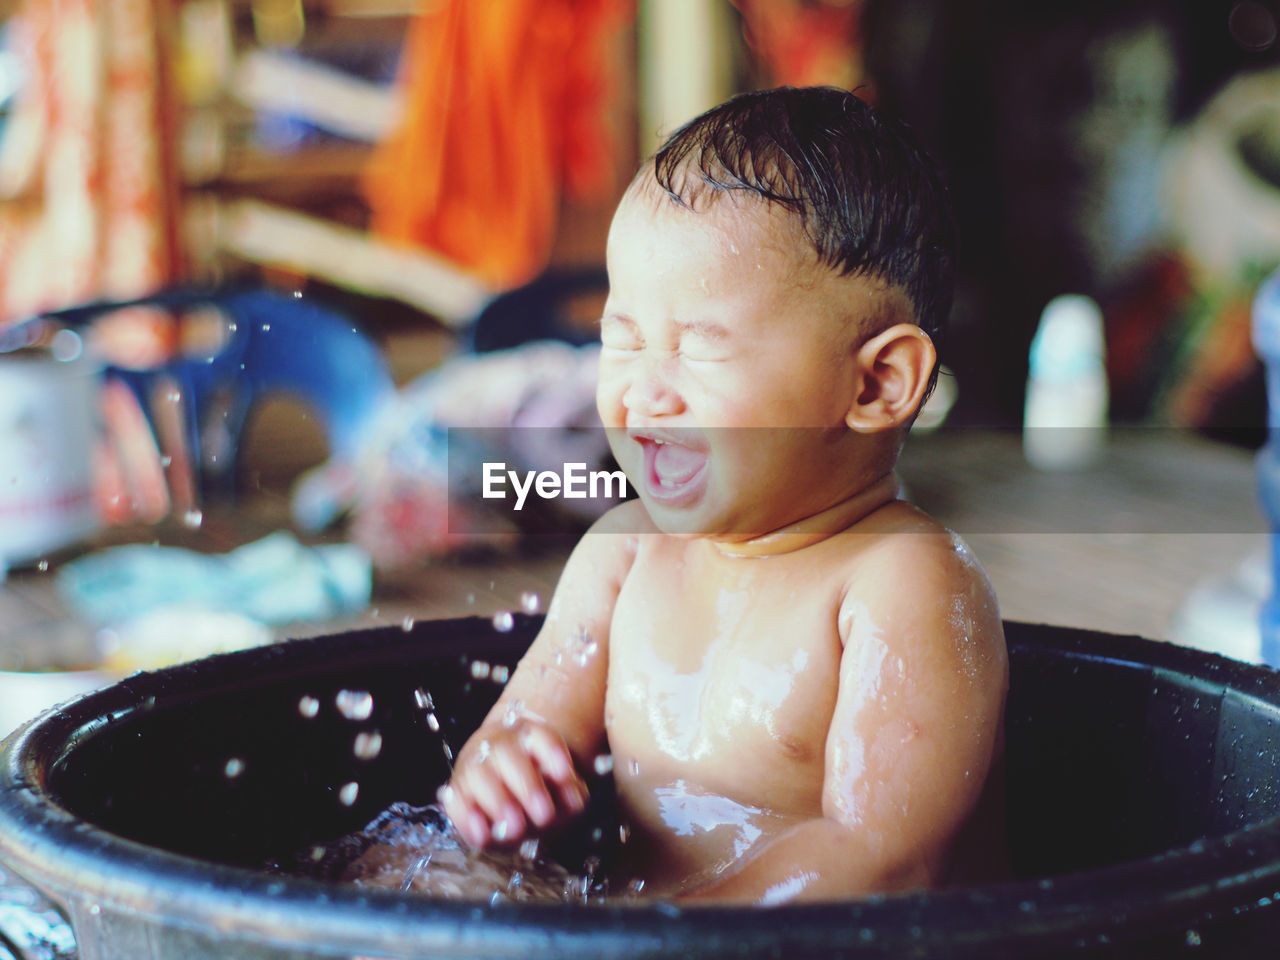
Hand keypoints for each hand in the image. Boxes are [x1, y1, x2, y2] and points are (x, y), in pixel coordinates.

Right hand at [439, 718, 589, 848]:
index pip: (542, 736)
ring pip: (478, 774)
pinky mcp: (455, 792)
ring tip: (516, 829)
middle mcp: (499, 744)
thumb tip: (573, 802)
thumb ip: (571, 794)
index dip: (553, 753)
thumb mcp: (562, 786)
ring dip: (498, 802)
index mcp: (530, 735)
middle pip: (507, 754)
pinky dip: (466, 820)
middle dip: (527, 786)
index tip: (565, 773)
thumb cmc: (540, 782)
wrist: (502, 779)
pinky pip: (455, 802)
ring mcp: (473, 766)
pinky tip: (482, 837)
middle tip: (544, 815)